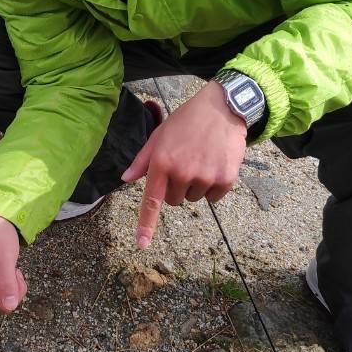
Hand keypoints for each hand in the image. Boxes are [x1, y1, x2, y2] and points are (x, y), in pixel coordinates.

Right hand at [0, 210, 26, 351]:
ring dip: (15, 285)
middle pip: (0, 306)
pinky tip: (13, 266)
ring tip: (13, 266)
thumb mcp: (5, 258)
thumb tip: (11, 307)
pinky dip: (15, 281)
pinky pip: (10, 289)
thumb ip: (8, 283)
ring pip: (7, 298)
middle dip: (12, 292)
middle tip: (15, 272)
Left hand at [121, 81, 246, 248]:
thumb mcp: (159, 135)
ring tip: (201, 160)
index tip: (142, 244)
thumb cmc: (186, 121)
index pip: (152, 201)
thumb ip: (142, 160)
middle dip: (176, 187)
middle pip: (173, 201)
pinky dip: (214, 186)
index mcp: (162, 163)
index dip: (146, 225)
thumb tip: (125, 179)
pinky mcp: (225, 179)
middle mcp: (182, 172)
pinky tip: (215, 164)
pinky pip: (214, 197)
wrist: (223, 108)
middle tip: (185, 163)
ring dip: (196, 186)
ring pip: (194, 199)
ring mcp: (205, 177)